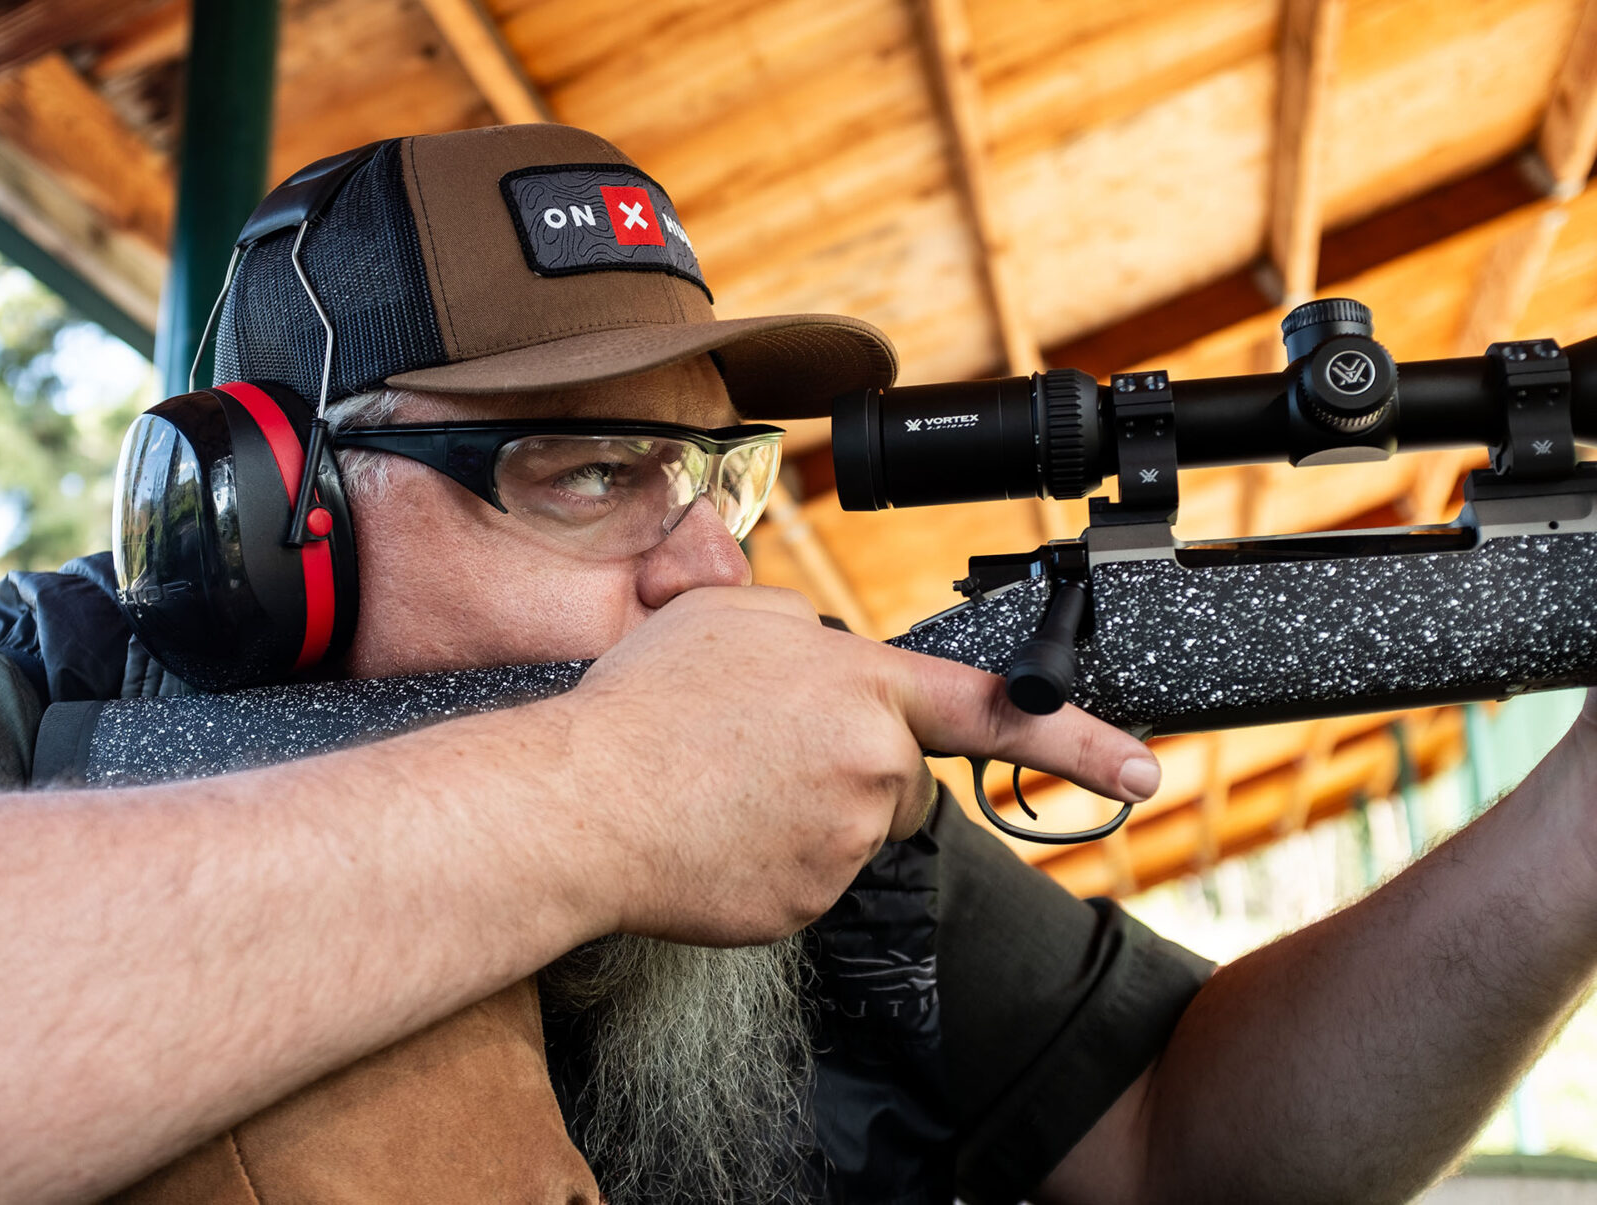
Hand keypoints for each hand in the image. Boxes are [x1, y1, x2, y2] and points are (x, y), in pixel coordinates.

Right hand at [566, 586, 1160, 946]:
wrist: (577, 804)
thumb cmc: (643, 706)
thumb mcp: (729, 619)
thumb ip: (803, 629)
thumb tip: (826, 654)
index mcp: (863, 687)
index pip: (995, 712)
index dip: (1078, 740)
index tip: (1143, 768)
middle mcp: (871, 767)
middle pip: (895, 776)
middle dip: (849, 766)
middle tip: (757, 753)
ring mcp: (843, 845)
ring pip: (849, 829)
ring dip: (802, 812)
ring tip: (720, 787)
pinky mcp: (808, 906)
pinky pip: (810, 878)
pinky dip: (773, 860)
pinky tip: (717, 834)